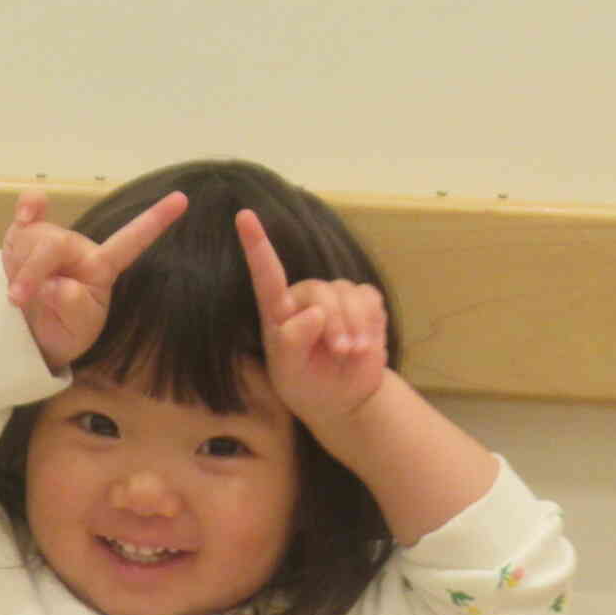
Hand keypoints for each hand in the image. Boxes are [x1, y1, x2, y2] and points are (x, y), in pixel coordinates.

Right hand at [2, 189, 187, 373]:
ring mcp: (52, 237)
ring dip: (18, 267)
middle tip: (18, 300)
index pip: (131, 242)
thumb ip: (73, 308)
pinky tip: (25, 215)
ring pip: (31, 238)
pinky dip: (27, 207)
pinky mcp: (26, 233)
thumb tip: (55, 284)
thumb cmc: (63, 330)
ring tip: (19, 294)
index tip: (182, 199)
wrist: (32, 333)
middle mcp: (78, 247)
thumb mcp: (75, 331)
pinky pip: (28, 208)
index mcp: (101, 267)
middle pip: (54, 243)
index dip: (155, 221)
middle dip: (32, 271)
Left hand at [236, 208, 388, 429]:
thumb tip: (314, 313)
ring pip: (349, 294)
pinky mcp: (362, 301)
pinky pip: (370, 300)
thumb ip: (294, 344)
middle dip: (335, 324)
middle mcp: (305, 297)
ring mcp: (335, 296)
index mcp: (278, 311)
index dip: (256, 245)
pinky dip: (371, 324)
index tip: (244, 217)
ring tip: (351, 353)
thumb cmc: (306, 385)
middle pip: (322, 292)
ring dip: (355, 327)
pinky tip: (365, 344)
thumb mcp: (290, 373)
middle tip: (340, 352)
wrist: (342, 397)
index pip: (266, 275)